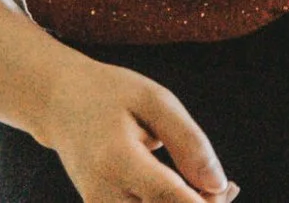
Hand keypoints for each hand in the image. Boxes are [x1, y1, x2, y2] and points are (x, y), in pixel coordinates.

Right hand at [27, 51, 233, 202]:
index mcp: (117, 161)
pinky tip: (189, 192)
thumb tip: (218, 186)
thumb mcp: (155, 101)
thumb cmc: (111, 96)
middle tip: (229, 187)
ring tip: (210, 187)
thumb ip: (188, 142)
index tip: (229, 187)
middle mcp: (103, 195)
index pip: (170, 200)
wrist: (60, 105)